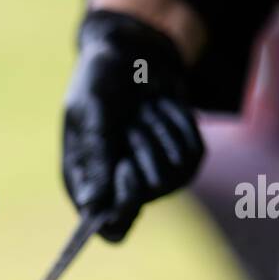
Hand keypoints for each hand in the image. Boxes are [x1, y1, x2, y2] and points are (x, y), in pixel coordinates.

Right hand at [62, 10, 204, 241]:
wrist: (133, 51)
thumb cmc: (101, 79)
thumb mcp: (90, 110)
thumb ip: (94, 156)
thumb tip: (92, 205)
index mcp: (86, 183)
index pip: (109, 228)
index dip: (120, 209)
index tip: (126, 169)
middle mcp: (119, 188)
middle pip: (143, 200)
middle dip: (140, 152)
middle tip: (131, 121)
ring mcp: (153, 177)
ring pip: (172, 177)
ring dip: (159, 135)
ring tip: (143, 109)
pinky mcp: (182, 161)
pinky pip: (192, 155)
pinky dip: (179, 125)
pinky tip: (162, 106)